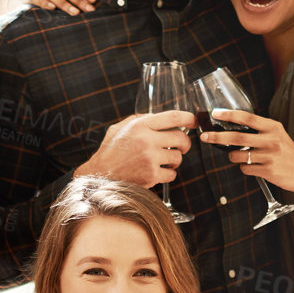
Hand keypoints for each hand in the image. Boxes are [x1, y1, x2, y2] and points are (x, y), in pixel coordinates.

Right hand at [74, 111, 195, 186]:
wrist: (99, 175)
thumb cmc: (110, 151)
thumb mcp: (121, 128)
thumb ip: (140, 120)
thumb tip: (161, 117)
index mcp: (141, 125)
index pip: (174, 117)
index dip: (189, 118)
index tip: (194, 122)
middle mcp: (147, 140)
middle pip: (182, 138)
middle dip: (185, 144)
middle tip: (182, 147)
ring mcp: (150, 158)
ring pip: (178, 157)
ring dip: (175, 160)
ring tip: (165, 161)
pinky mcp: (151, 175)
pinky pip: (172, 174)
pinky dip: (168, 174)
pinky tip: (159, 172)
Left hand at [198, 109, 293, 192]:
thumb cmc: (288, 152)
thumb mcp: (277, 135)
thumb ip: (259, 130)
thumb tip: (234, 128)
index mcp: (273, 127)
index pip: (248, 118)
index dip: (230, 115)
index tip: (216, 113)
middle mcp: (271, 140)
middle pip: (237, 137)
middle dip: (217, 137)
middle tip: (205, 137)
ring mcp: (269, 155)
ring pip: (239, 155)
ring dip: (234, 157)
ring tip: (242, 157)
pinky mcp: (268, 170)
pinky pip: (245, 168)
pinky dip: (245, 168)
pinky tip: (255, 167)